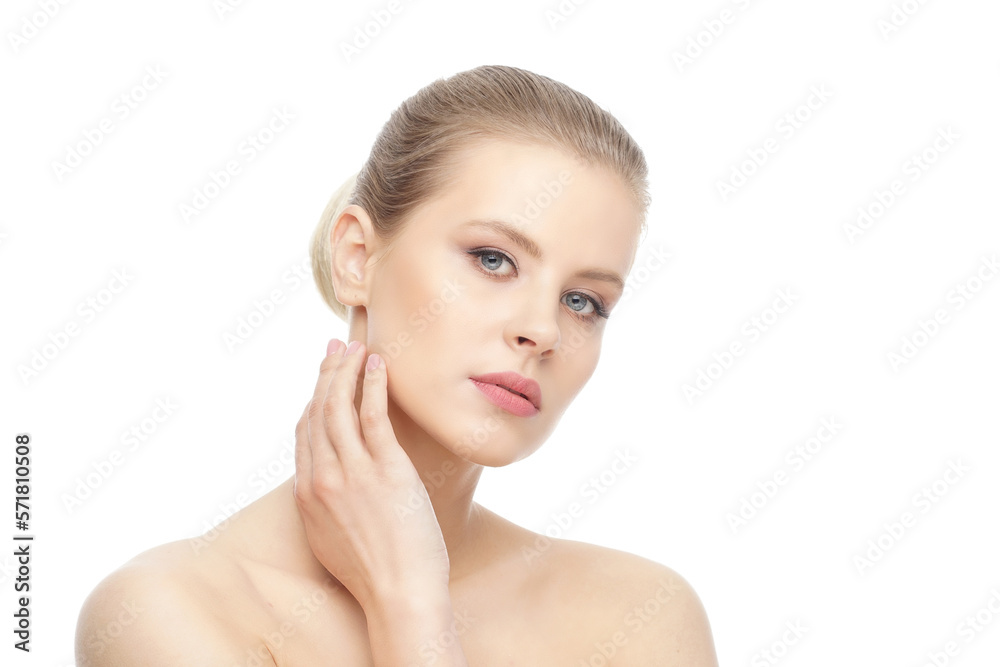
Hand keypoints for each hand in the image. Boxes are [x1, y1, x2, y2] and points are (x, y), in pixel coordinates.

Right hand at [293, 339, 450, 610]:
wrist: (397, 594)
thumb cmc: (374, 572)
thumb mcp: (331, 539)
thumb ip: (323, 506)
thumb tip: (327, 487)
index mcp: (306, 494)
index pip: (304, 432)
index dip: (313, 399)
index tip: (323, 378)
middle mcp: (322, 478)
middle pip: (318, 411)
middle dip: (327, 373)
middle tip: (337, 347)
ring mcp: (352, 472)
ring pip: (339, 406)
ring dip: (347, 370)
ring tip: (358, 347)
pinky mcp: (385, 469)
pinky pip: (372, 415)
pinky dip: (372, 384)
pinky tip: (378, 364)